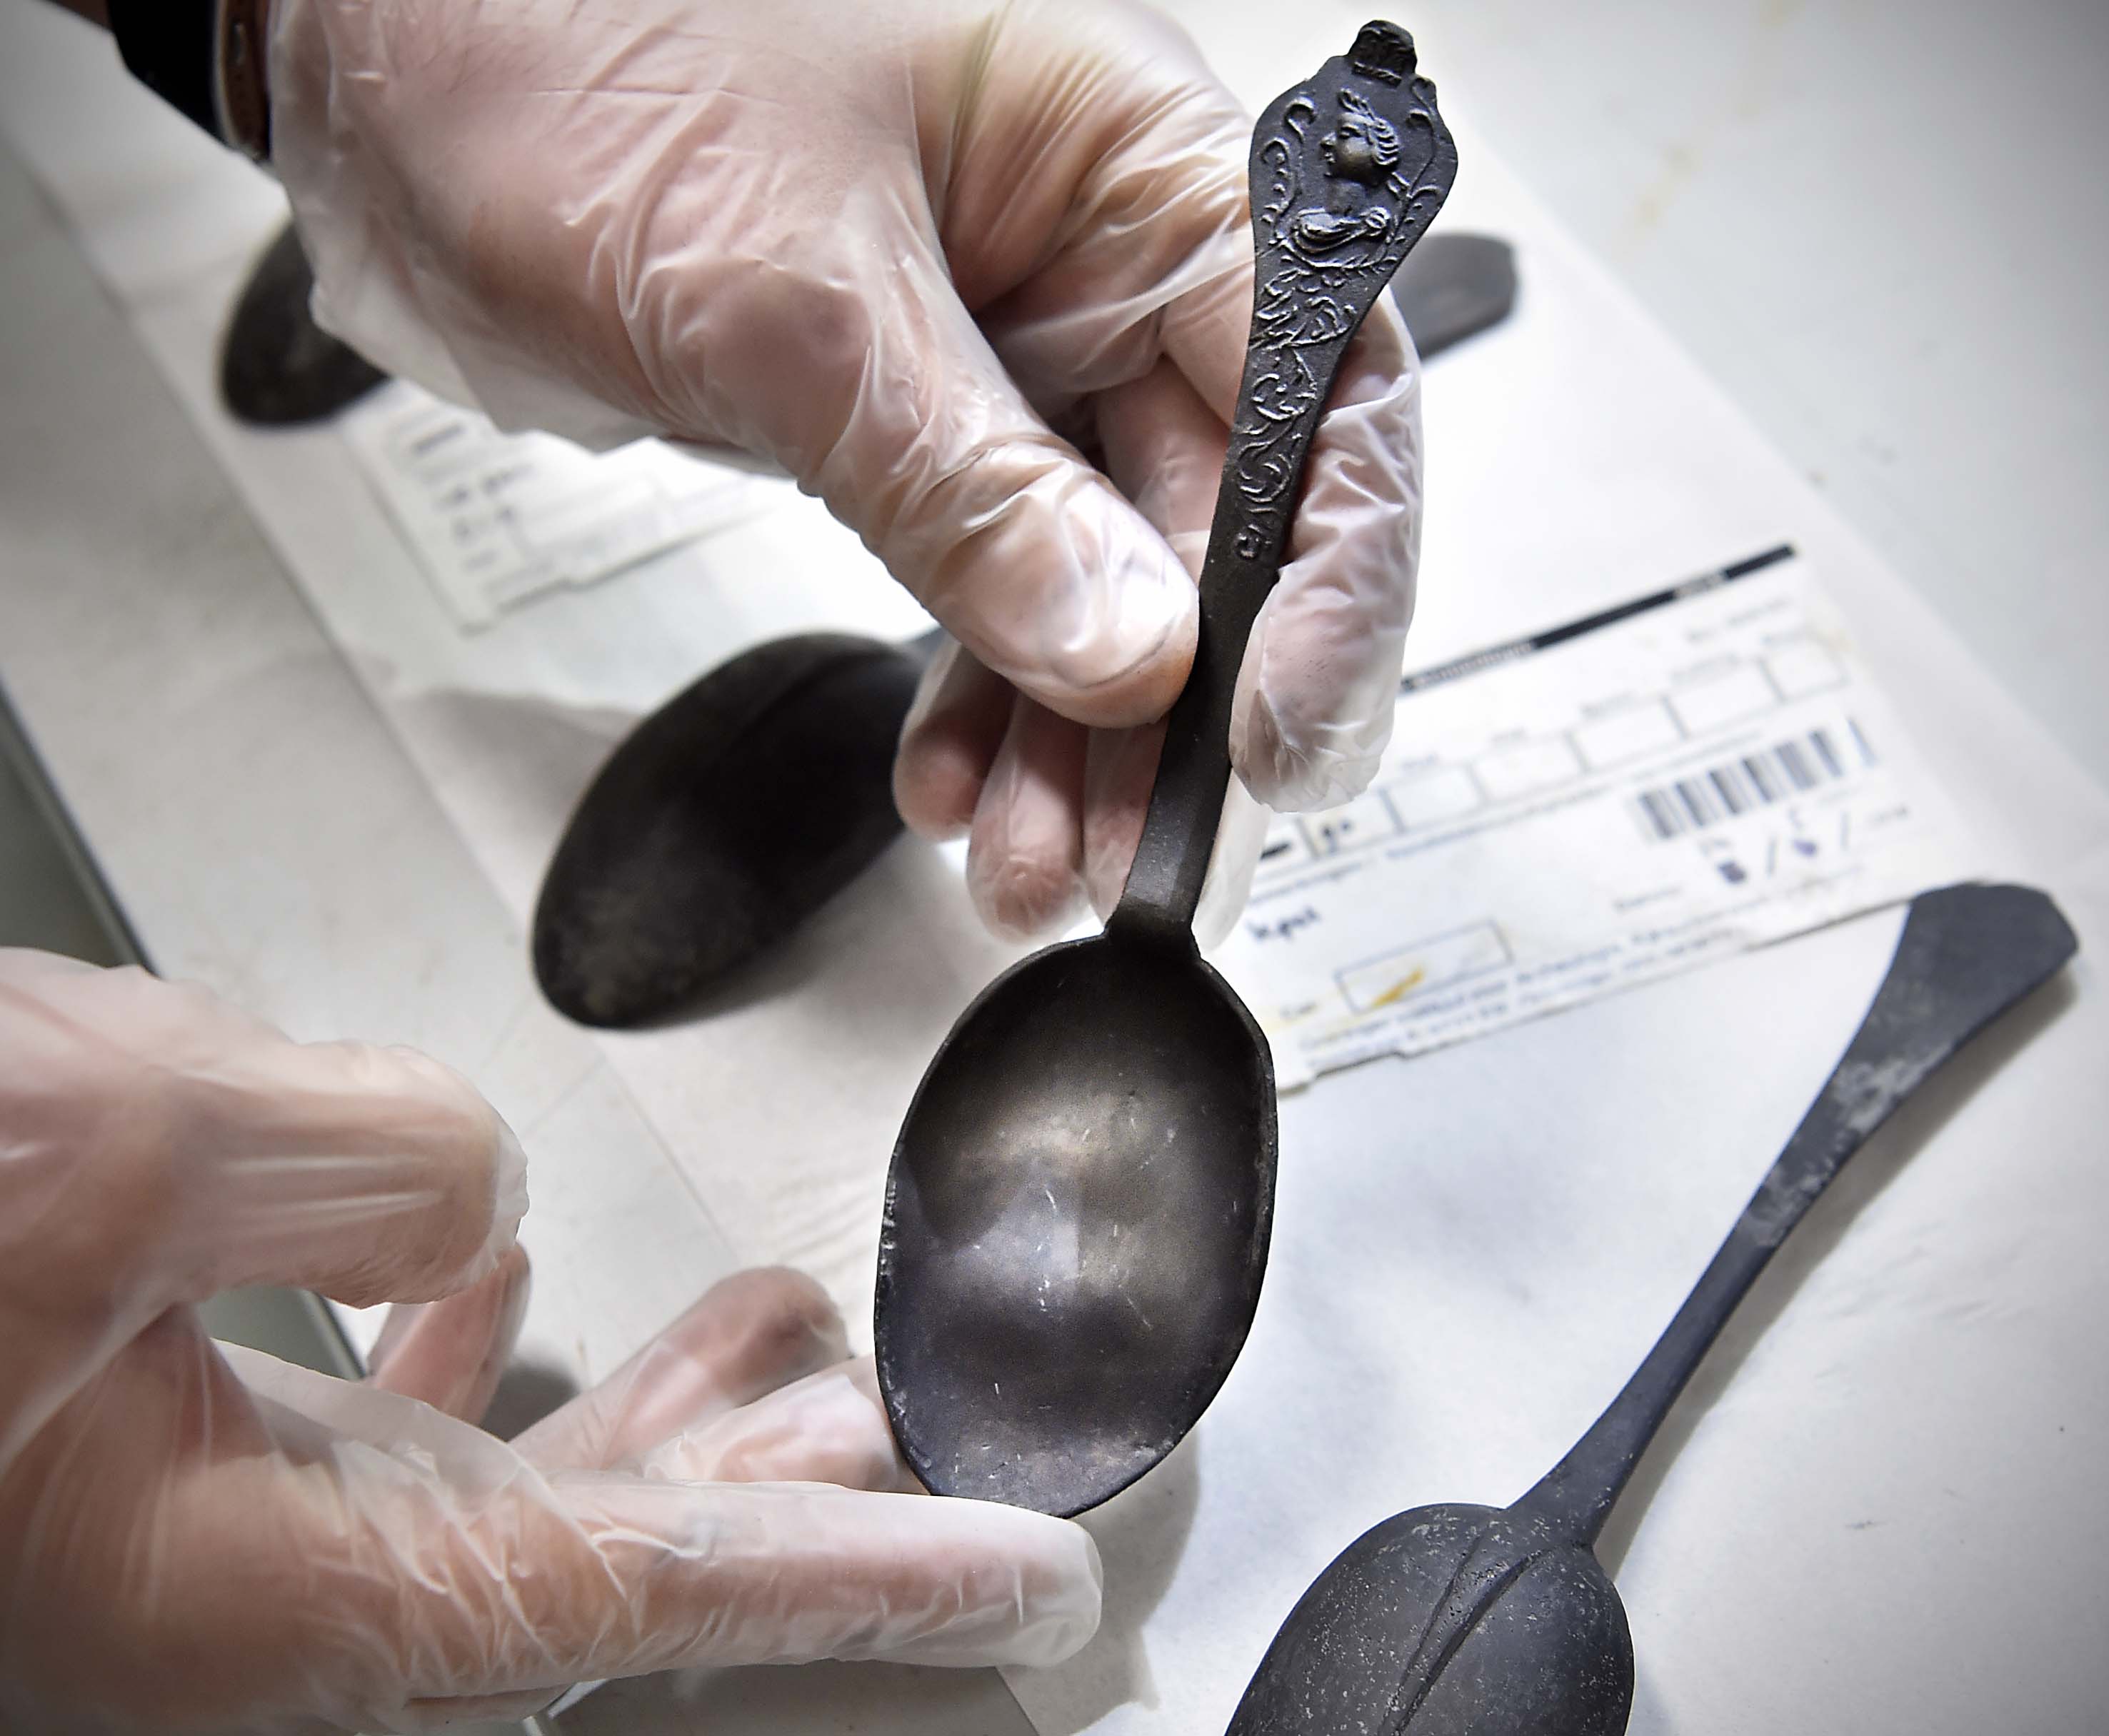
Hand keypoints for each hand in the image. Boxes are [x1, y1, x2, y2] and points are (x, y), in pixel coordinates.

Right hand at [0, 952, 1098, 1730]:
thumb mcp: (89, 1153)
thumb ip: (351, 1154)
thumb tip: (461, 1177)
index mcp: (253, 1593)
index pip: (655, 1598)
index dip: (869, 1583)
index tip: (1029, 1582)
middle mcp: (228, 1593)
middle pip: (588, 1557)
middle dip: (766, 1487)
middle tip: (892, 1413)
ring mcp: (174, 1517)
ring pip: (489, 1479)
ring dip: (639, 1404)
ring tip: (770, 1336)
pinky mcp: (116, 1434)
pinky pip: (356, 1409)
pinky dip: (459, 1339)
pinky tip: (489, 1271)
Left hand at [268, 0, 1420, 941]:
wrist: (393, 64)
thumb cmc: (569, 46)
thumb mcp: (791, 296)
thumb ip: (970, 488)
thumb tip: (1127, 649)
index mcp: (1134, 158)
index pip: (1320, 392)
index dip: (1329, 585)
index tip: (1269, 738)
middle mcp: (1099, 256)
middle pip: (1228, 518)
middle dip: (1180, 709)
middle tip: (1134, 850)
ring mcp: (1014, 347)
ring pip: (1113, 579)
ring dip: (1079, 736)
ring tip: (1032, 854)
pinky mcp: (921, 418)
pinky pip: (999, 582)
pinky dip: (984, 691)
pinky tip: (958, 774)